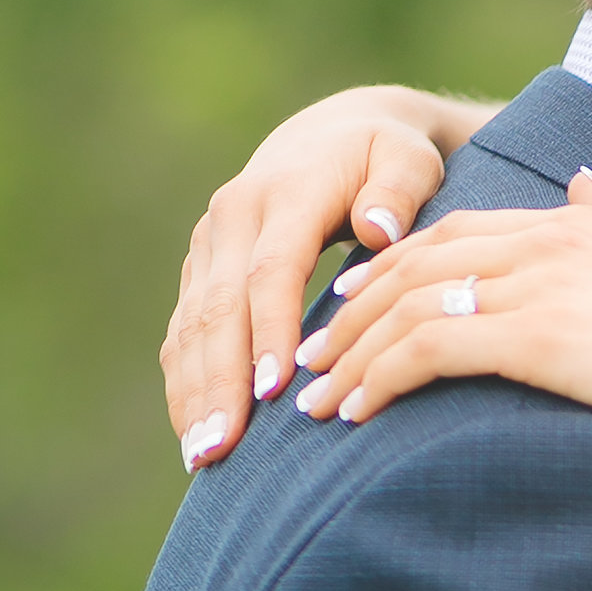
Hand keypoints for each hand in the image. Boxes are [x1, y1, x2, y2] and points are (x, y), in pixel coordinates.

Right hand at [163, 85, 491, 472]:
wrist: (334, 133)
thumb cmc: (386, 156)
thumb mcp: (407, 159)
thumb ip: (398, 191)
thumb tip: (379, 229)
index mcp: (283, 193)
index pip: (271, 271)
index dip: (270, 330)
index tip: (274, 389)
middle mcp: (232, 218)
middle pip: (218, 308)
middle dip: (218, 381)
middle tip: (222, 447)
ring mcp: (209, 245)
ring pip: (190, 325)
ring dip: (193, 393)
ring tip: (202, 457)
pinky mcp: (201, 270)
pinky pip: (184, 331)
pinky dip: (186, 382)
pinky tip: (194, 433)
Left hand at [291, 172, 591, 448]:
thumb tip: (581, 180)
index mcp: (578, 224)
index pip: (461, 232)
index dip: (398, 264)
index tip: (357, 296)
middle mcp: (548, 243)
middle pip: (417, 264)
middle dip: (355, 308)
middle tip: (311, 350)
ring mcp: (538, 288)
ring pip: (408, 308)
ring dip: (351, 356)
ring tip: (315, 400)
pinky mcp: (534, 340)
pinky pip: (429, 352)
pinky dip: (380, 380)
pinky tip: (356, 414)